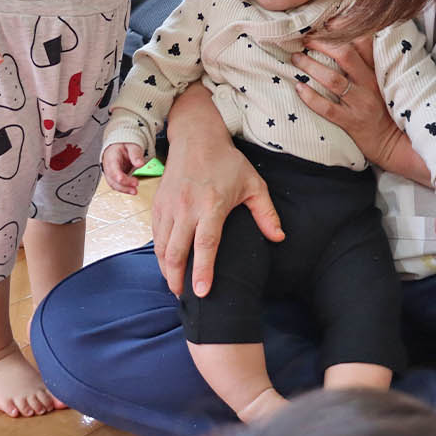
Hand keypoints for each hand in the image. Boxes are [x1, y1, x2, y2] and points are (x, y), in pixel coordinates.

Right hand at [103, 142, 148, 193]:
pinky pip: (116, 185)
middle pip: (113, 180)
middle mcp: (108, 167)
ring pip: (114, 185)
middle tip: (135, 188)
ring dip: (124, 190)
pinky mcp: (113, 178)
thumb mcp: (132, 147)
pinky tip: (131, 190)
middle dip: (124, 187)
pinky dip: (124, 189)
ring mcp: (109, 173)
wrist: (118, 148)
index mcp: (111, 158)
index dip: (123, 179)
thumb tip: (140, 164)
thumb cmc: (124, 147)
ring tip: (134, 191)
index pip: (114, 171)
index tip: (134, 182)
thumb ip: (136, 155)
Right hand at [153, 91, 282, 296]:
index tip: (202, 292)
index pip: (206, 244)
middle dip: (177, 279)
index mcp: (212, 204)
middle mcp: (187, 207)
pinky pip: (156, 235)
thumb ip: (266, 213)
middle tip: (184, 298)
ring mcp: (170, 206)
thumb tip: (279, 237)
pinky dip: (160, 254)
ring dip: (166, 270)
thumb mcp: (253, 183)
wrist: (196, 137)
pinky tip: (167, 265)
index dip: (203, 270)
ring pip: (162, 247)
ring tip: (175, 286)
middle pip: (176, 252)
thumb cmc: (227, 161)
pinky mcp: (158, 204)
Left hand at [290, 36, 405, 168]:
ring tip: (296, 59)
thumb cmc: (384, 110)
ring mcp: (360, 104)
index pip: (363, 43)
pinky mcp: (351, 122)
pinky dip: (311, 97)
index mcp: (377, 72)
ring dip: (311, 67)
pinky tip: (298, 87)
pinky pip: (328, 108)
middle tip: (305, 40)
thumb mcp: (383, 83)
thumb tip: (351, 40)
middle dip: (322, 44)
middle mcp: (369, 85)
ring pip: (333, 80)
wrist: (394, 143)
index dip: (344, 29)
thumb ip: (370, 63)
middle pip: (345, 56)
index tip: (327, 22)